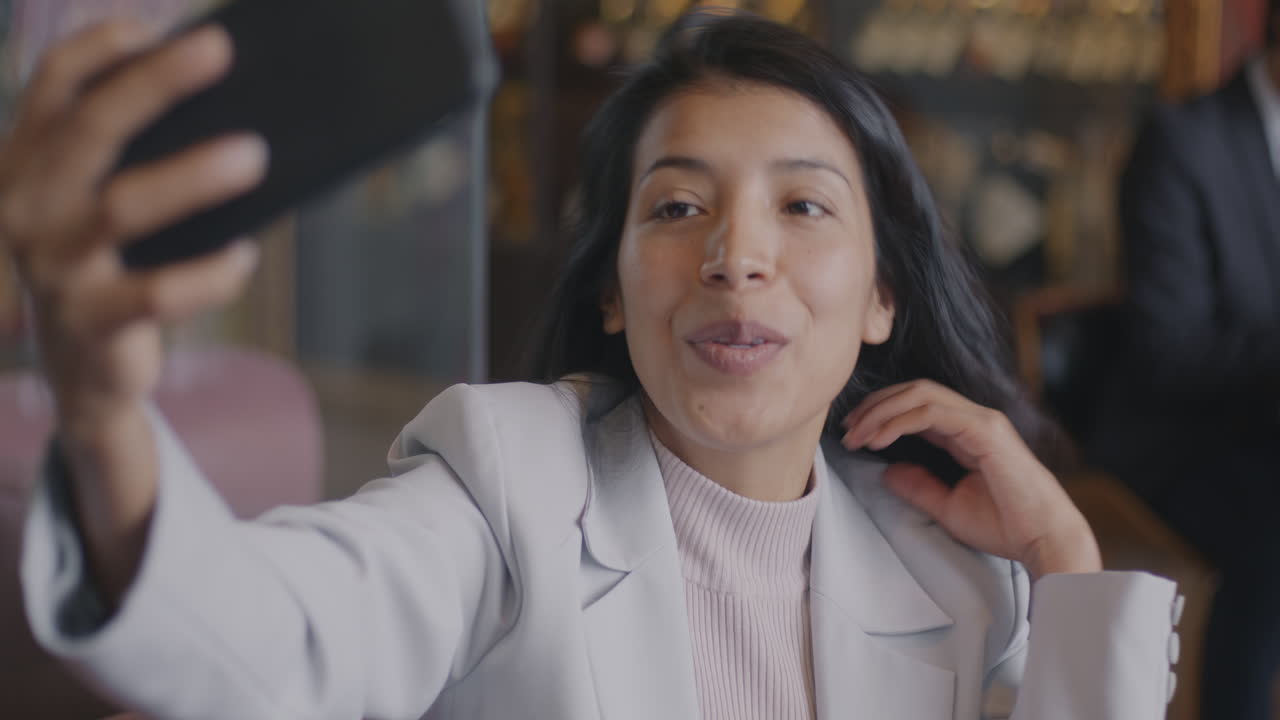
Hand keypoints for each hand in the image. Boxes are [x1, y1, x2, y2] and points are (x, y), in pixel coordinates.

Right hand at [0, 20, 265, 434]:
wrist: (84, 374)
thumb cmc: (112, 270)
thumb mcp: (103, 209)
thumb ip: (136, 161)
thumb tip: (230, 110)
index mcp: (29, 165)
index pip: (52, 86)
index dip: (99, 48)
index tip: (154, 25)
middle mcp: (28, 207)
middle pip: (90, 127)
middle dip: (154, 82)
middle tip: (220, 50)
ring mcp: (53, 265)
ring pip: (122, 205)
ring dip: (194, 174)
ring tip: (256, 154)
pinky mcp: (91, 321)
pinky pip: (158, 293)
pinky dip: (210, 273)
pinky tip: (244, 257)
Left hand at [841, 380, 1100, 581]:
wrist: (1045, 541)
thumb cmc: (1006, 527)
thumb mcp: (948, 506)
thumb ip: (918, 486)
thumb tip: (887, 472)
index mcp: (967, 432)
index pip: (917, 405)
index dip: (881, 413)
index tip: (853, 433)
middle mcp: (974, 418)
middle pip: (914, 391)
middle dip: (875, 405)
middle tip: (846, 429)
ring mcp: (982, 420)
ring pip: (920, 394)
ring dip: (881, 411)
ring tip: (856, 434)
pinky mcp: (986, 430)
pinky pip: (932, 412)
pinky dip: (899, 420)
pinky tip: (878, 438)